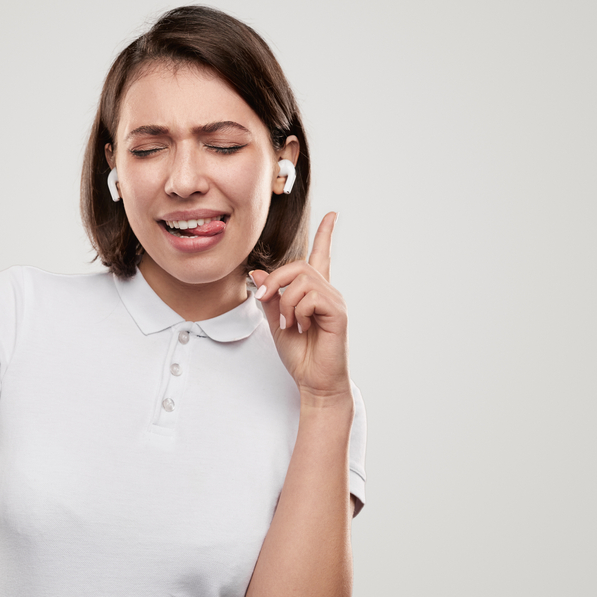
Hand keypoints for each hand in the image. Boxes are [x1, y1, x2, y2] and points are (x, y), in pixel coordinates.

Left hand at [250, 212, 349, 403]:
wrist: (314, 382)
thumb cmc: (300, 355)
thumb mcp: (276, 322)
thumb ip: (270, 297)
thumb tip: (258, 273)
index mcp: (314, 293)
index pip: (322, 256)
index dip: (326, 234)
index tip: (333, 215)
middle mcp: (328, 292)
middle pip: (299, 265)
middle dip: (276, 280)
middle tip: (264, 300)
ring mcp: (334, 301)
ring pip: (302, 280)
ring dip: (285, 301)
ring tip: (289, 323)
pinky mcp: (338, 313)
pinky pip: (310, 297)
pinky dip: (297, 311)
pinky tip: (301, 327)